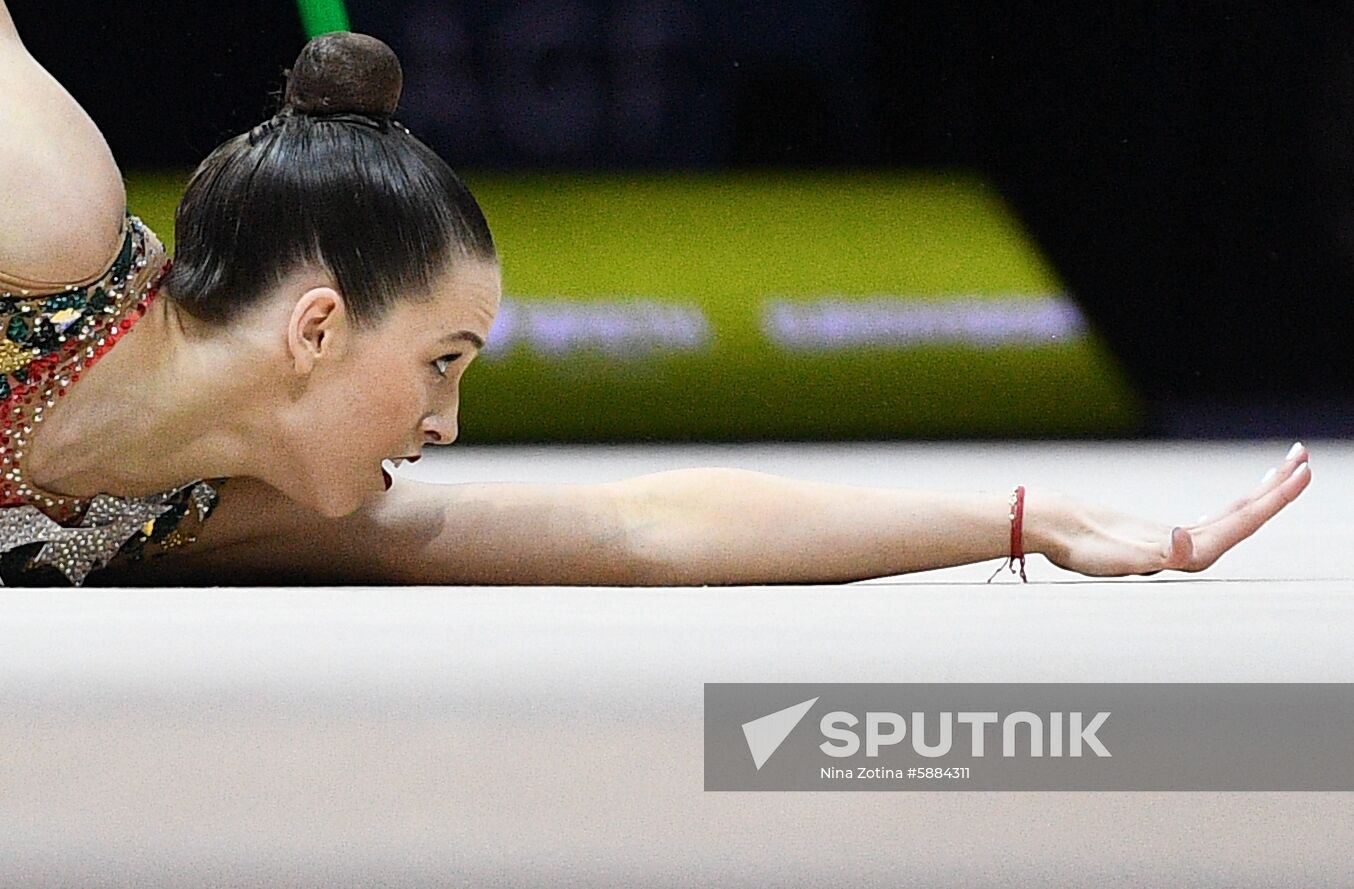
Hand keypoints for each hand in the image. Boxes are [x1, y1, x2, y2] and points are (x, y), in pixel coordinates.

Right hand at [1031, 443, 1311, 576]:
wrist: (1048, 532)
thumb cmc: (1076, 543)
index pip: (1242, 521)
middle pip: (1246, 516)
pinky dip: (1238, 504)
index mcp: (1186, 554)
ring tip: (1286, 469)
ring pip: (1235, 516)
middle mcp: (1189, 550)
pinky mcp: (1166, 536)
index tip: (1300, 471)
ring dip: (1263, 494)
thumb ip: (1154, 552)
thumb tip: (1185, 542)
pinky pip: (1216, 518)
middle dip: (1278, 489)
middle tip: (1304, 456)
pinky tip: (1242, 501)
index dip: (1275, 498)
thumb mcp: (1114, 551)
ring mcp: (1179, 543)